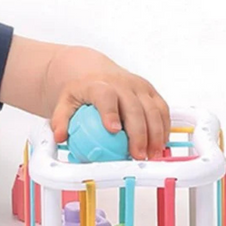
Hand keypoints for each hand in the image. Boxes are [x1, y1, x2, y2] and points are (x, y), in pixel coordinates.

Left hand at [50, 71, 170, 159]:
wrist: (94, 71)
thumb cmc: (82, 90)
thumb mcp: (65, 102)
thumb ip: (61, 120)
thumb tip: (61, 137)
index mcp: (99, 84)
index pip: (106, 96)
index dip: (110, 112)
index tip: (113, 130)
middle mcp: (122, 83)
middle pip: (135, 107)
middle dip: (139, 133)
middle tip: (138, 154)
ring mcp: (139, 87)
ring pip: (153, 109)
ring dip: (156, 133)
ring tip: (152, 154)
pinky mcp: (151, 91)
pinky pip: (162, 109)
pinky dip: (164, 127)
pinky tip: (160, 144)